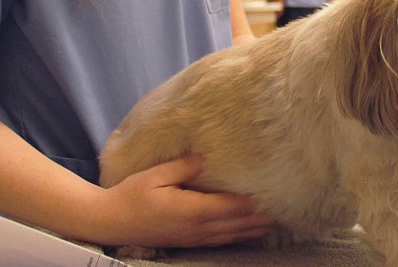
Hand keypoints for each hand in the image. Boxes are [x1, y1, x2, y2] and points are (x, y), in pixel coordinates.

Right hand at [99, 154, 276, 247]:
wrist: (108, 222)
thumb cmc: (130, 195)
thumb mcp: (155, 175)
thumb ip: (183, 166)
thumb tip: (206, 156)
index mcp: (192, 210)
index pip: (232, 207)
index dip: (255, 203)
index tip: (277, 195)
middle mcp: (197, 227)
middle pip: (238, 224)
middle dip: (263, 218)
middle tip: (289, 210)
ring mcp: (193, 237)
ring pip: (232, 234)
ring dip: (256, 229)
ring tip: (278, 222)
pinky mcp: (188, 240)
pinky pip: (221, 240)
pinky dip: (240, 236)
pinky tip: (250, 232)